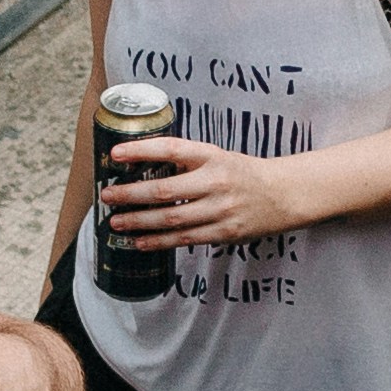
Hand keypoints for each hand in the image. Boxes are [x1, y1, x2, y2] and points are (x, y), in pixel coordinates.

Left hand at [102, 135, 304, 247]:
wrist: (283, 194)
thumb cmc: (242, 173)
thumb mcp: (217, 156)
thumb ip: (186, 161)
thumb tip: (141, 166)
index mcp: (211, 155)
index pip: (171, 149)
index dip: (141, 150)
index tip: (116, 154)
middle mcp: (215, 181)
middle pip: (165, 190)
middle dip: (131, 194)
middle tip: (107, 197)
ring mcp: (220, 209)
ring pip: (171, 218)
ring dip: (139, 222)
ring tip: (115, 223)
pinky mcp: (224, 233)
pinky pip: (184, 239)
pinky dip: (158, 241)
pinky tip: (139, 242)